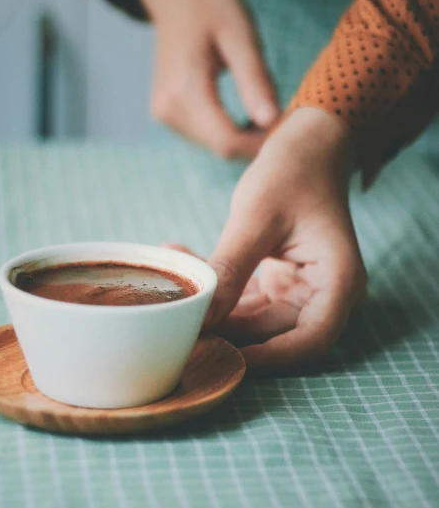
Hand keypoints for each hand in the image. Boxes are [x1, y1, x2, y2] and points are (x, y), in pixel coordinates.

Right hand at [131, 0, 278, 158]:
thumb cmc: (210, 5)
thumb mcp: (240, 34)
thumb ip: (255, 79)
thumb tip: (272, 122)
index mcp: (184, 90)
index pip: (228, 141)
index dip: (262, 142)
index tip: (291, 127)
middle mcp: (168, 110)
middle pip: (222, 148)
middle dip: (256, 140)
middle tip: (287, 117)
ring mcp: (164, 115)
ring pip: (215, 146)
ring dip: (246, 137)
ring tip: (269, 110)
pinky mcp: (168, 116)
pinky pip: (207, 137)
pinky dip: (231, 131)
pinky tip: (249, 113)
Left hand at [173, 108, 366, 370]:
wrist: (306, 147)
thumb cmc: (293, 172)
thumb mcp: (257, 216)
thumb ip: (231, 267)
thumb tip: (200, 317)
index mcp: (337, 282)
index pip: (310, 342)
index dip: (269, 360)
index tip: (223, 358)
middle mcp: (322, 295)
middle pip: (274, 336)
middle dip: (225, 332)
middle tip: (178, 322)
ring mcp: (298, 292)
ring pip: (250, 322)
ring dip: (211, 308)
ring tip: (171, 281)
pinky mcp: (276, 285)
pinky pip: (241, 300)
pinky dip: (213, 288)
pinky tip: (178, 259)